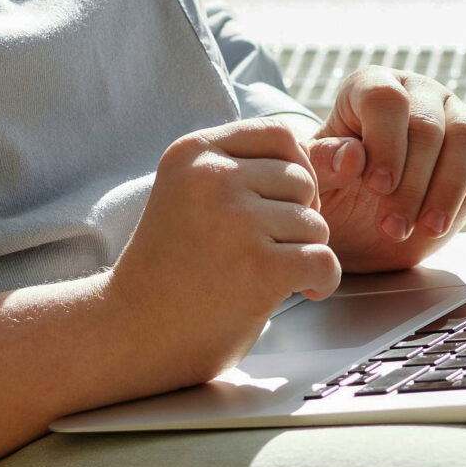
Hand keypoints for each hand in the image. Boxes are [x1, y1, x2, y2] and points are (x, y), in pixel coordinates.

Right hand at [106, 117, 341, 385]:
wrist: (128, 332)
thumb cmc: (169, 268)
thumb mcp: (191, 194)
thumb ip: (243, 170)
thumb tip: (337, 156)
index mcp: (193, 152)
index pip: (278, 134)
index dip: (294, 169)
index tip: (280, 205)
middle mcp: (212, 177)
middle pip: (301, 179)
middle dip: (299, 216)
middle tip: (273, 249)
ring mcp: (235, 220)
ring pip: (315, 223)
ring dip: (305, 252)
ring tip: (270, 274)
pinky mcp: (258, 267)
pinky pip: (323, 261)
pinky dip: (322, 281)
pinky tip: (303, 292)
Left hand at [303, 68, 465, 272]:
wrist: (360, 225)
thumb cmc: (333, 193)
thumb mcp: (315, 183)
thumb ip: (323, 164)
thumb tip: (352, 155)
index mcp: (370, 88)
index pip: (386, 99)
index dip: (384, 143)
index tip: (377, 186)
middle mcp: (416, 93)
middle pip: (427, 126)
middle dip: (412, 183)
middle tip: (392, 226)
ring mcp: (453, 114)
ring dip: (449, 188)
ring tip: (428, 227)